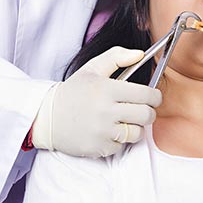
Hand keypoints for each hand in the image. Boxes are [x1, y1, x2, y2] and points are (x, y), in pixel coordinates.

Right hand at [33, 47, 161, 156]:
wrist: (47, 117)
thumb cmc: (73, 92)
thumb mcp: (92, 68)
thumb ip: (117, 57)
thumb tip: (140, 54)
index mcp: (106, 89)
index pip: (146, 94)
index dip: (155, 96)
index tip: (153, 97)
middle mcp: (105, 111)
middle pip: (146, 115)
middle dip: (148, 112)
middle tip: (141, 110)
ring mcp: (102, 131)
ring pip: (137, 133)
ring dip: (134, 127)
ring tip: (123, 120)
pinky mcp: (99, 148)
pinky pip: (122, 146)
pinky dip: (118, 140)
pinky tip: (107, 131)